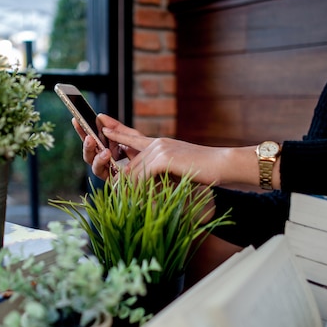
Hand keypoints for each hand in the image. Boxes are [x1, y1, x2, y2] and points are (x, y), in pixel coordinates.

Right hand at [72, 114, 142, 179]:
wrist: (163, 170)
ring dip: (97, 157)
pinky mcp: (115, 184)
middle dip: (87, 145)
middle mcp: (106, 162)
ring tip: (105, 151)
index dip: (82, 131)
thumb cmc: (149, 155)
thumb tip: (100, 116)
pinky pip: (105, 176)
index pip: (91, 140)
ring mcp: (110, 173)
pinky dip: (106, 167)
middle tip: (89, 138)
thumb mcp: (133, 138)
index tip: (76, 119)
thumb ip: (117, 129)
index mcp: (108, 149)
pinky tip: (110, 158)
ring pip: (94, 166)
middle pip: (89, 154)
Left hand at [101, 128, 229, 186]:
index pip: (132, 136)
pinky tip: (136, 198)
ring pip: (133, 172)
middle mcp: (156, 143)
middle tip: (116, 195)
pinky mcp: (163, 158)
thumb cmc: (206, 169)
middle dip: (122, 181)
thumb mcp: (179, 168)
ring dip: (129, 189)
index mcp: (160, 143)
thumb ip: (161, 170)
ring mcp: (159, 149)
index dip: (116, 131)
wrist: (224, 164)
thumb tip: (145, 182)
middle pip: (129, 164)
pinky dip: (137, 189)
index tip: (102, 124)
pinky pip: (141, 176)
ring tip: (125, 202)